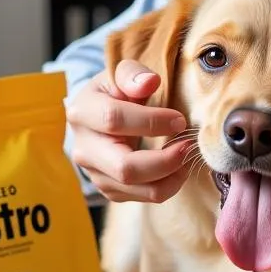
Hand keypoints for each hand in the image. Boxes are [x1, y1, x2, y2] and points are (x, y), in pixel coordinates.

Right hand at [65, 60, 192, 203]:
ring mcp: (94, 173)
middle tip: (187, 146)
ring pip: (136, 187)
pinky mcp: (109, 189)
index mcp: (82, 113)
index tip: (179, 119)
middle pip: (125, 167)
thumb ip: (133, 74)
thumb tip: (149, 82)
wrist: (98, 117)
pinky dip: (167, 185)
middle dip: (164, 161)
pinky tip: (176, 167)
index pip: (114, 120)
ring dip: (170, 176)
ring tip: (186, 156)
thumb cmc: (115, 92)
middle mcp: (84, 149)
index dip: (152, 121)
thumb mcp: (120, 74)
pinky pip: (142, 197)